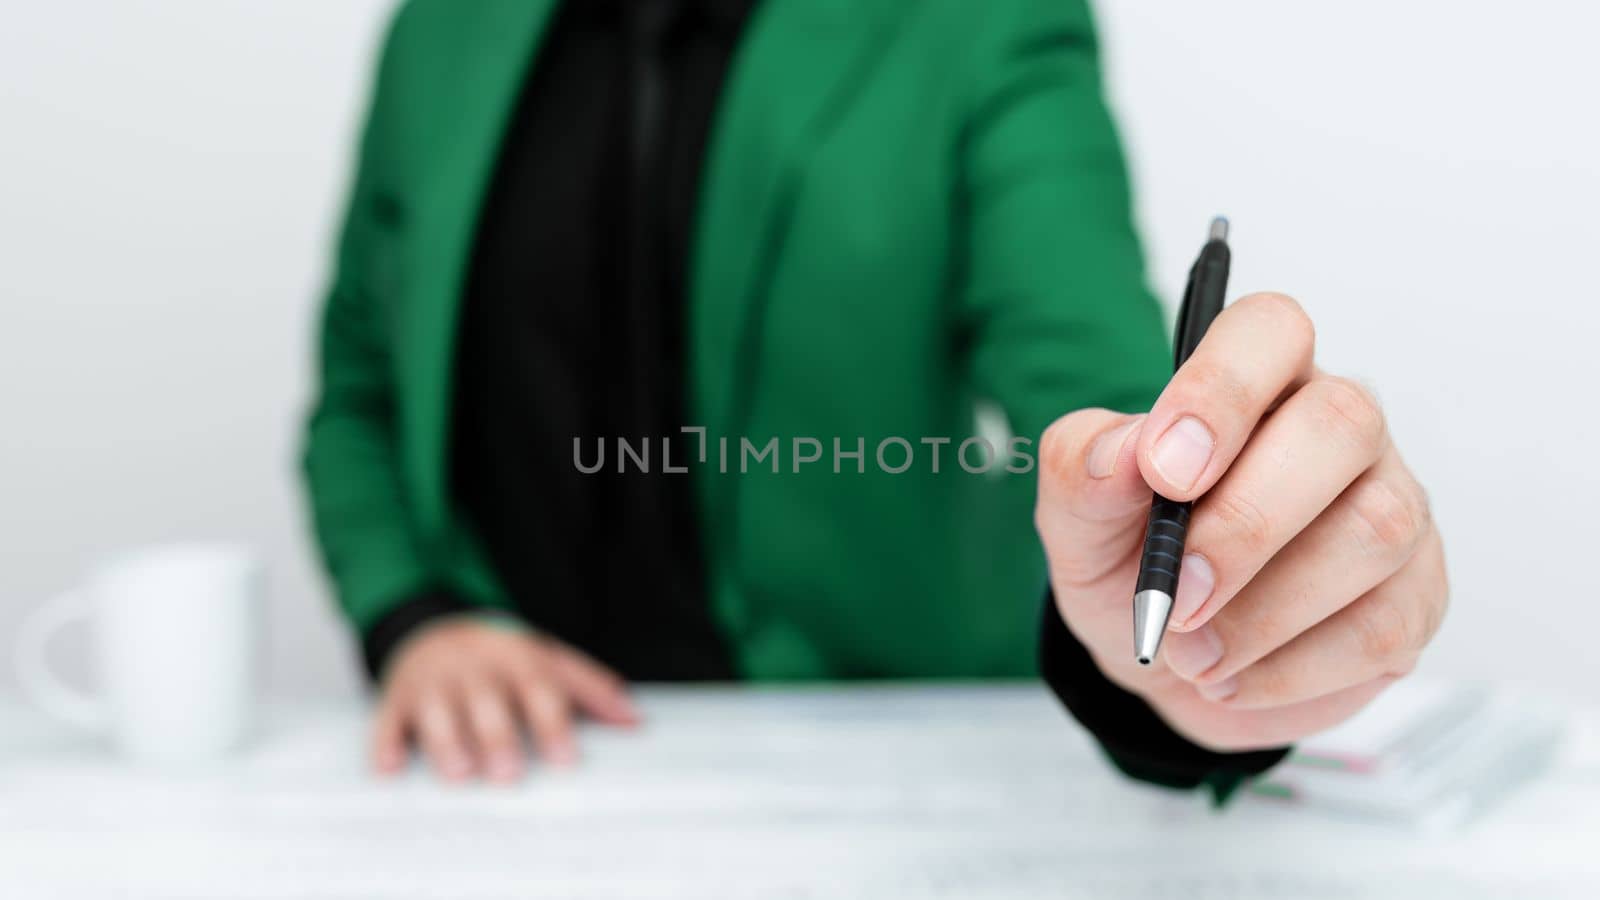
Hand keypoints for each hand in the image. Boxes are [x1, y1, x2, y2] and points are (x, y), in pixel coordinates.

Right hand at [371, 618, 637, 781]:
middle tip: (509, 774)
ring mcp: (433, 680)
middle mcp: (473, 667)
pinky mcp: (397, 696)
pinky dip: (386, 742)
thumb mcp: (549, 660)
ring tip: (460, 774)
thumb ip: (591, 689)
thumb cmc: (501, 657)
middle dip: (498, 737)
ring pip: (437, 710)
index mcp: (515, 657)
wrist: (435, 627)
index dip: (552, 723)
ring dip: (447, 742)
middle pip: (487, 701)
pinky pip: (387, 718)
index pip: (538, 688)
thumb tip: (634, 719)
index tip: (566, 758)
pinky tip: (389, 768)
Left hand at [1035, 293, 1446, 750]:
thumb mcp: (1079, 518)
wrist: (1165, 658)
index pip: (1271, 331)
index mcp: (1257, 380)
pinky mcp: (1415, 596)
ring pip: (1374, 532)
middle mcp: (1340, 428)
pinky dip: (1287, 667)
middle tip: (1174, 595)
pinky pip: (1380, 627)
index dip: (1221, 390)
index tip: (1162, 471)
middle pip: (1341, 425)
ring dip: (1264, 611)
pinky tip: (1230, 675)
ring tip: (1188, 652)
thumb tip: (1124, 454)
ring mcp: (1394, 507)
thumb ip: (1084, 470)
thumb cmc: (1130, 560)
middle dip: (1247, 522)